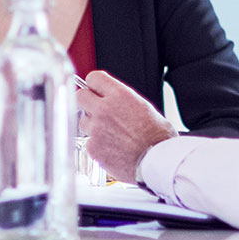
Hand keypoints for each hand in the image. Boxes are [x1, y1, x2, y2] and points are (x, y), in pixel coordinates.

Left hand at [76, 70, 176, 184]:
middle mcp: (104, 109)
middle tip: (95, 110)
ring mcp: (95, 129)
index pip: (93, 78)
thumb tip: (114, 98)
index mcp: (119, 95)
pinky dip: (97, 145)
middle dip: (87, 102)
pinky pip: (88, 141)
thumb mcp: (144, 107)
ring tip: (110, 134)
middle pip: (80, 96)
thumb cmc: (158, 137)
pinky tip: (111, 148)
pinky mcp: (92, 147)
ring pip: (82, 121)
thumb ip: (123, 99)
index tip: (96, 90)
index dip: (95, 85)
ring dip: (92, 125)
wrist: (158, 161)